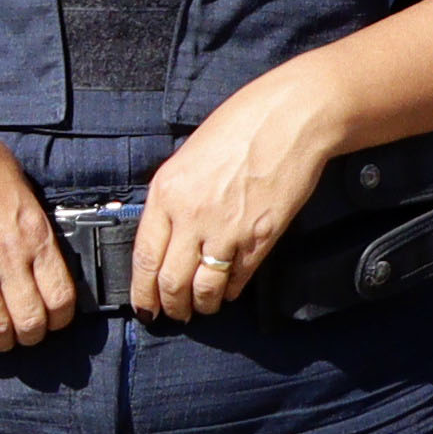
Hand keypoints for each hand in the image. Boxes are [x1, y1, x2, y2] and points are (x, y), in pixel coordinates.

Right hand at [0, 108, 73, 352]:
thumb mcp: (23, 189)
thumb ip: (34, 227)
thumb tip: (41, 254)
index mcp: (35, 236)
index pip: (61, 299)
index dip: (61, 319)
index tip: (55, 319)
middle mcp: (8, 259)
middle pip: (30, 322)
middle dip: (32, 336)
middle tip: (27, 334)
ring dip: (0, 341)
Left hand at [132, 68, 351, 321]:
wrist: (290, 118)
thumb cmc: (240, 126)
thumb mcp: (188, 157)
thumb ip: (174, 197)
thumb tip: (166, 231)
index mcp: (166, 193)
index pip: (144, 258)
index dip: (142, 292)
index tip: (144, 307)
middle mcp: (191, 216)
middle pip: (171, 281)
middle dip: (170, 307)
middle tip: (173, 315)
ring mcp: (227, 230)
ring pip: (204, 288)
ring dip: (201, 306)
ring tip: (201, 309)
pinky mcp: (260, 238)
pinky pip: (239, 278)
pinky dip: (230, 291)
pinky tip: (228, 292)